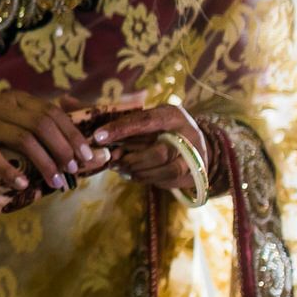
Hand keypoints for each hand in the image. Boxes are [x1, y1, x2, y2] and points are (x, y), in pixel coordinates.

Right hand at [0, 91, 109, 192]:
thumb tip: (74, 131)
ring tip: (56, 181)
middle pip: (42, 124)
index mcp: (19, 100)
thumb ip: (37, 120)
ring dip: (44, 162)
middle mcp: (4, 107)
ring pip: (23, 139)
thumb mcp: (11, 115)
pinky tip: (22, 183)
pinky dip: (10, 170)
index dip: (73, 133)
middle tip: (73, 170)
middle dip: (62, 148)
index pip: (53, 112)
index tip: (87, 154)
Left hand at [89, 102, 205, 190]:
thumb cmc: (165, 129)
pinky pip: (165, 180)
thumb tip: (103, 141)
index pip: (147, 121)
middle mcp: (189, 136)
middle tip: (112, 160)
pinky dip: (144, 178)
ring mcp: (194, 158)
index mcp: (174, 116)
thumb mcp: (152, 120)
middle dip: (131, 159)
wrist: (197, 146)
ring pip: (164, 170)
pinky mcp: (192, 175)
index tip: (99, 136)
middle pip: (159, 153)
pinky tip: (131, 173)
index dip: (122, 129)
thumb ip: (132, 129)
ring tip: (119, 168)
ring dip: (137, 171)